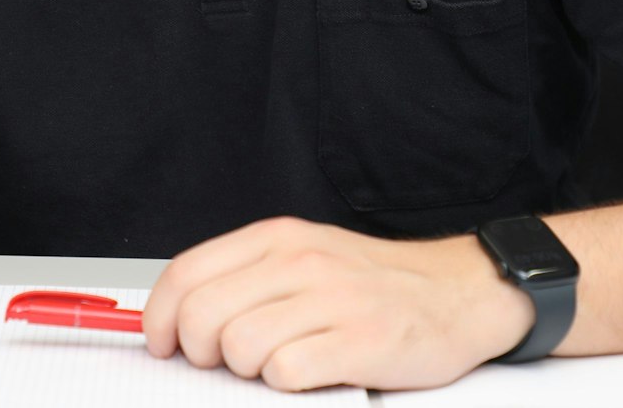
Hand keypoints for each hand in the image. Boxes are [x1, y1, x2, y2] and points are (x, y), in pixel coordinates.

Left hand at [142, 216, 536, 391]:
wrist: (460, 292)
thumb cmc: (377, 283)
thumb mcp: (306, 256)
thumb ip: (247, 277)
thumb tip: (180, 319)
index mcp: (279, 238)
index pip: (188, 272)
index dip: (161, 316)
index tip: (163, 342)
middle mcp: (301, 262)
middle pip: (204, 315)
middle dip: (200, 352)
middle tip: (222, 362)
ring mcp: (332, 301)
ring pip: (240, 347)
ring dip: (248, 370)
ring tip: (277, 364)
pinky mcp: (360, 342)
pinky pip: (287, 373)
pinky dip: (288, 384)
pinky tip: (310, 373)